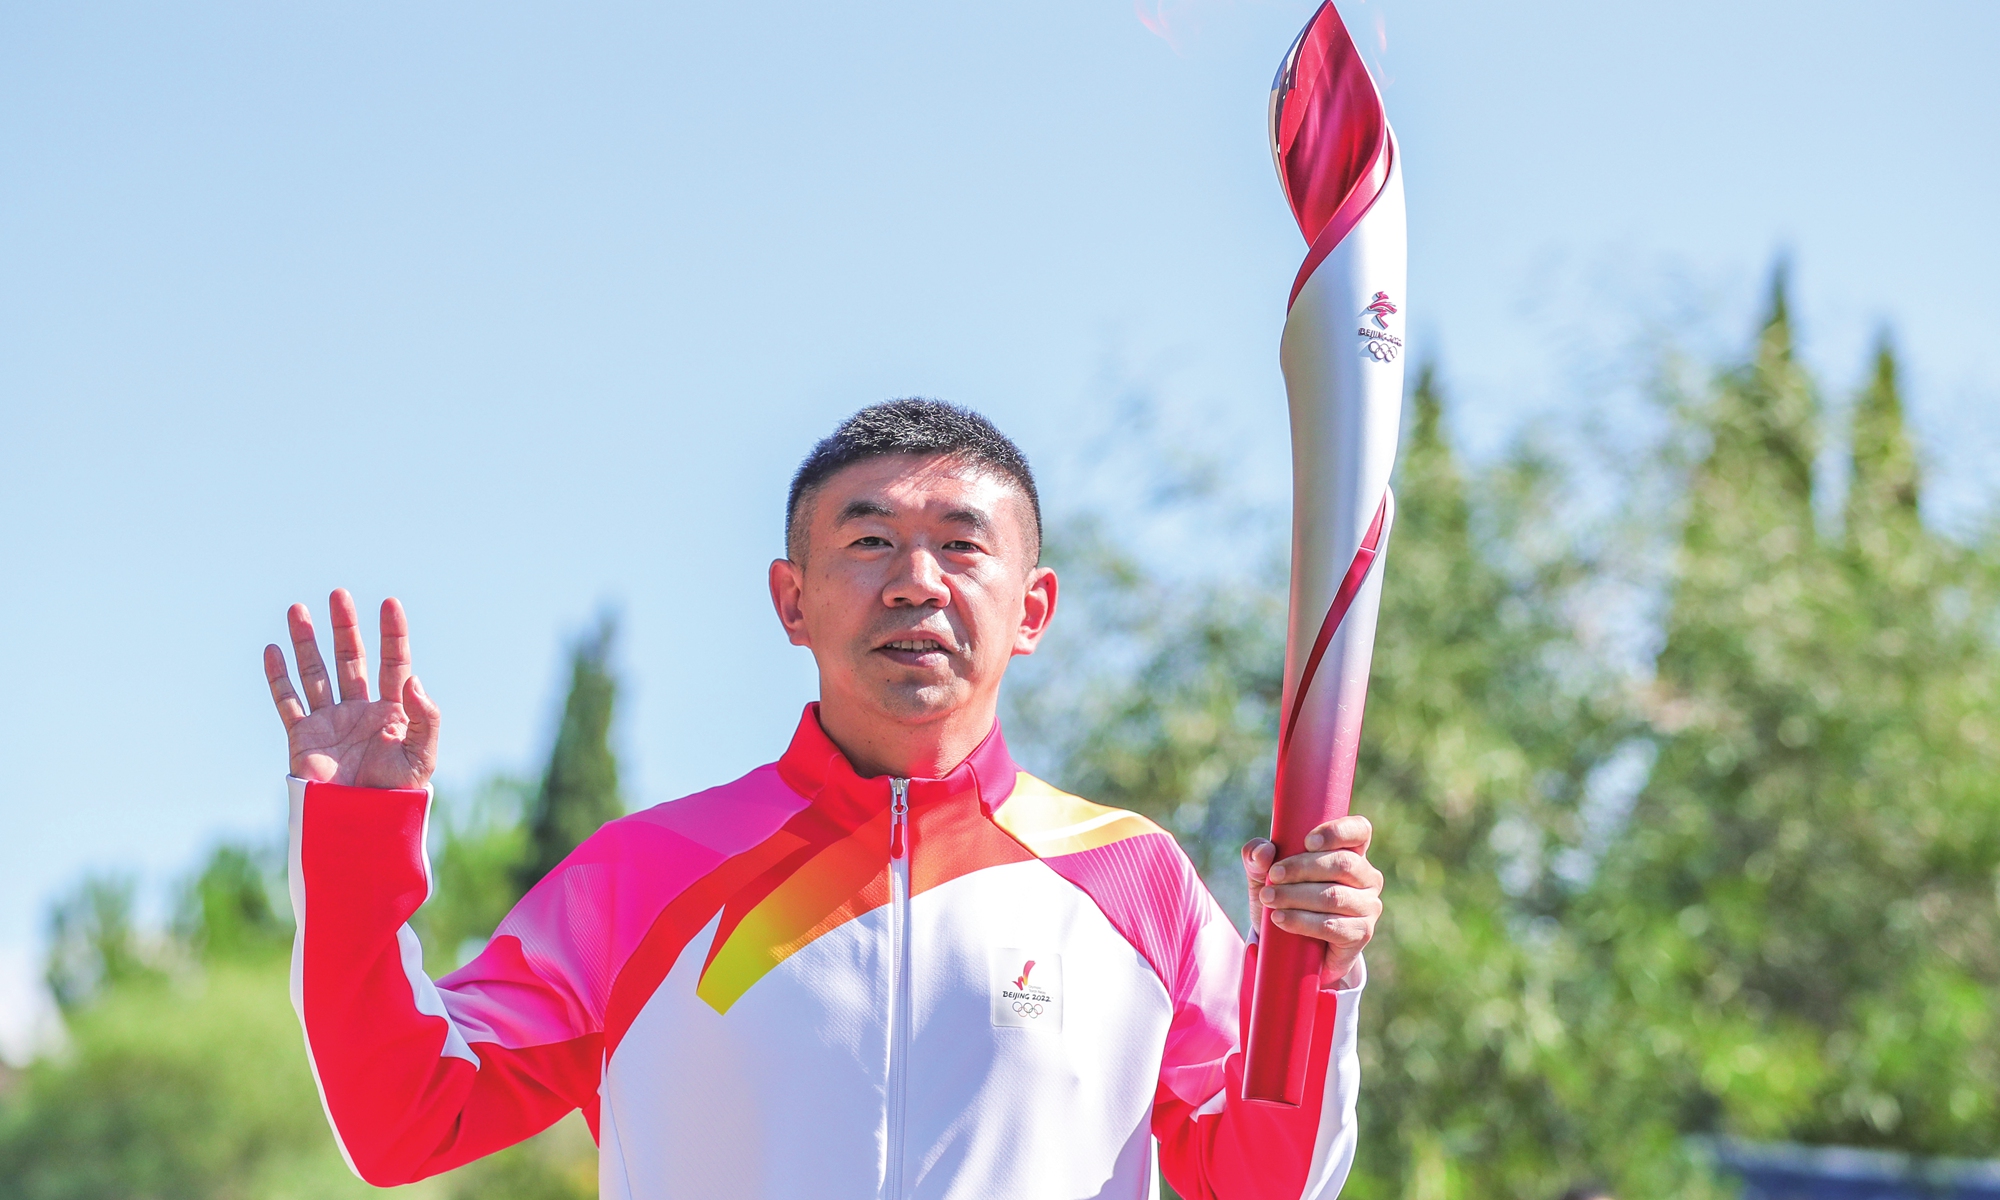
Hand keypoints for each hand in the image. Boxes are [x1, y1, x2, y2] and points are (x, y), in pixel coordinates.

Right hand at [263, 589, 439, 788]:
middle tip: (338, 595)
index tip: (390, 603)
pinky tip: (272, 650)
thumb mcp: (422, 756)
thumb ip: (425, 718)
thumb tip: (415, 681)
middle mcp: (360, 710)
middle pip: (351, 659)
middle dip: (345, 627)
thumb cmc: (397, 795)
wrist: (362, 825)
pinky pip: (287, 701)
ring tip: (298, 609)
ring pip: (315, 673)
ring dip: (306, 642)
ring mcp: (330, 722)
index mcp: (393, 712)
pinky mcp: (303, 737)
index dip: (392, 634)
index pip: (394, 664)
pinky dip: (278, 677)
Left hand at [1242, 815, 1382, 986]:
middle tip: (1273, 876)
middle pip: (1343, 864)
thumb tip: (1264, 851)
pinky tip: (1280, 919)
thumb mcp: (1264, 874)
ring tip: (1269, 898)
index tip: (1307, 841)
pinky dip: (1302, 921)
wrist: (1292, 947)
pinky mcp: (1360, 933)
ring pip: (1334, 896)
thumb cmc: (1284, 898)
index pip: (1359, 831)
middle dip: (1302, 868)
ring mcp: (1368, 906)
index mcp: (1350, 852)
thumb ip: (1257, 856)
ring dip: (1296, 896)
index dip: (1338, 832)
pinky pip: (1332, 926)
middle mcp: (1367, 877)